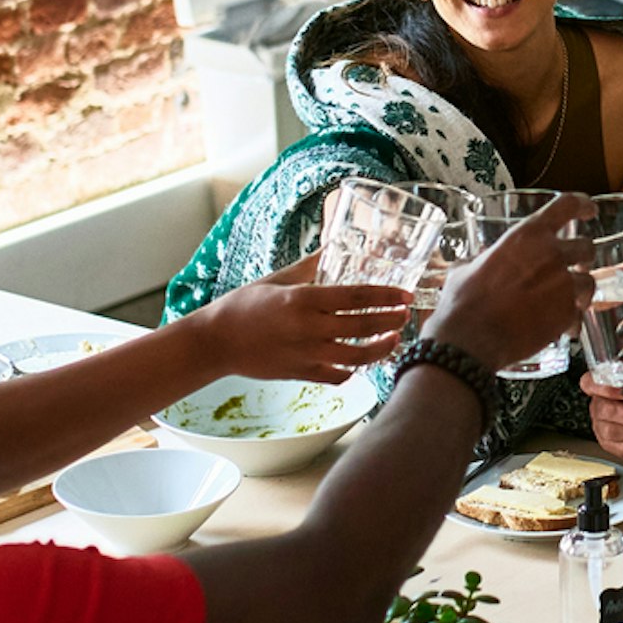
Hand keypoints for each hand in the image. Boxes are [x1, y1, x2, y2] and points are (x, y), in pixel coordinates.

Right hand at [209, 258, 413, 379]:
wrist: (216, 341)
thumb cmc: (244, 304)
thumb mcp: (278, 277)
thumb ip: (310, 266)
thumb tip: (333, 247)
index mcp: (303, 299)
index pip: (356, 297)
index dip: (385, 296)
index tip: (404, 294)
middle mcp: (308, 328)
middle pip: (362, 326)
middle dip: (391, 320)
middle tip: (406, 314)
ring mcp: (306, 354)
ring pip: (356, 357)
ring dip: (381, 348)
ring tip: (394, 339)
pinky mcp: (300, 374)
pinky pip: (337, 376)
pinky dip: (353, 370)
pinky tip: (363, 362)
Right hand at [420, 195, 586, 372]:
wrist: (470, 340)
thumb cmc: (463, 302)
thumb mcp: (467, 268)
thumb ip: (483, 259)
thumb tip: (478, 260)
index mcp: (527, 235)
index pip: (566, 205)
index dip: (582, 205)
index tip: (588, 210)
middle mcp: (551, 255)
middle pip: (586, 247)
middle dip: (582, 257)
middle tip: (575, 266)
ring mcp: (563, 285)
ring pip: (589, 282)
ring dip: (580, 290)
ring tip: (568, 302)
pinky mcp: (567, 314)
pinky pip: (579, 313)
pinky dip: (571, 319)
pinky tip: (559, 328)